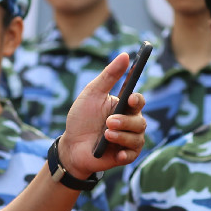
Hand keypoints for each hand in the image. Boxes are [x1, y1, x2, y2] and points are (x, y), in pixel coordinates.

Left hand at [58, 51, 146, 175]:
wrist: (71, 145)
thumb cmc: (81, 118)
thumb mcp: (92, 94)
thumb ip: (109, 76)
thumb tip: (125, 55)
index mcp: (124, 106)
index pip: (138, 100)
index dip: (137, 99)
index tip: (130, 98)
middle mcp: (130, 123)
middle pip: (140, 121)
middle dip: (125, 122)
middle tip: (109, 122)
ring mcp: (129, 140)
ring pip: (137, 138)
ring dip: (122, 136)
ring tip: (105, 135)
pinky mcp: (124, 156)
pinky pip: (133, 154)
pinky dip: (125, 153)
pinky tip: (117, 154)